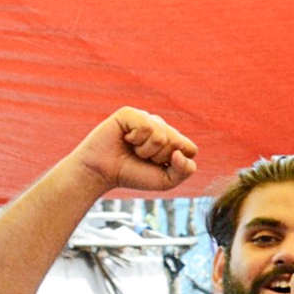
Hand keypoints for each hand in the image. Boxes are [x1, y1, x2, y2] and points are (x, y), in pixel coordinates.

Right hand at [69, 108, 197, 193]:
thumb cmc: (133, 174)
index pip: (190, 149)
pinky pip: (147, 127)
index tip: (157, 166)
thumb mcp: (166, 180)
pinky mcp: (130, 113)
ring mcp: (146, 118)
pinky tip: (125, 139)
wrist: (102, 173)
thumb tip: (180, 153)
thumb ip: (184, 171)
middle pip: (177, 142)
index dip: (176, 163)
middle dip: (159, 158)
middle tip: (141, 158)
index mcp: (172, 140)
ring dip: (146, 150)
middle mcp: (161, 127)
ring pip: (162, 136)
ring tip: (133, 149)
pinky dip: (136, 140)